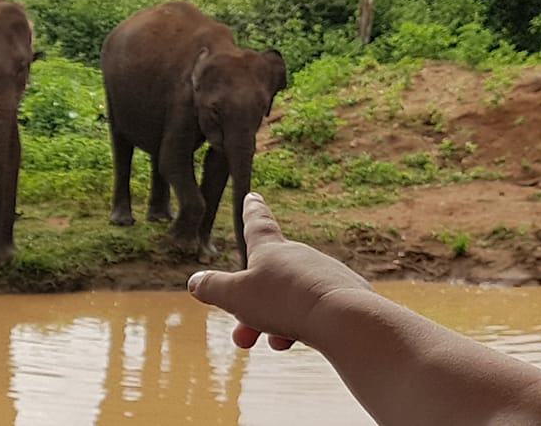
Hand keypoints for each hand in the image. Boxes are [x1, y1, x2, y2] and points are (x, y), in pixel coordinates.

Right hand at [187, 192, 373, 350]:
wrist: (343, 317)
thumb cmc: (284, 302)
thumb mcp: (236, 297)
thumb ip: (213, 288)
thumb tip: (195, 281)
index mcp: (271, 249)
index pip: (258, 224)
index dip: (252, 212)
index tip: (253, 196)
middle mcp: (300, 256)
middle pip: (269, 280)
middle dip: (252, 309)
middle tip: (243, 339)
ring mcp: (325, 274)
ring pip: (291, 299)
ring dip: (276, 322)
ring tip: (276, 343)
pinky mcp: (346, 295)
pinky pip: (316, 310)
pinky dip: (302, 325)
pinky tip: (301, 339)